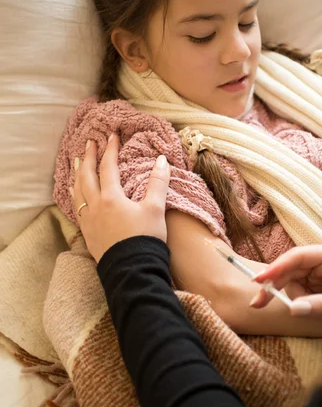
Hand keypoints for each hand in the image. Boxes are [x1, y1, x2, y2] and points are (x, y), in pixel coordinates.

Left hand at [71, 134, 169, 262]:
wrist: (131, 270)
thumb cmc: (144, 239)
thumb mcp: (155, 209)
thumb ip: (158, 183)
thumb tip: (161, 160)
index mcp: (111, 197)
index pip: (108, 167)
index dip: (110, 149)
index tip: (112, 135)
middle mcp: (95, 206)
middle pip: (87, 175)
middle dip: (88, 157)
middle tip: (89, 143)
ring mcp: (89, 220)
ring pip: (77, 191)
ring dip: (77, 173)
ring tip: (75, 162)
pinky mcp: (87, 232)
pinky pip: (77, 206)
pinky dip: (75, 194)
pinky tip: (77, 194)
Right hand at [252, 244, 321, 329]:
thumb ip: (319, 305)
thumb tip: (292, 309)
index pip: (297, 257)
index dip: (276, 267)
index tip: (259, 280)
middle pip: (289, 269)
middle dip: (273, 284)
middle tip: (258, 303)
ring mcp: (320, 274)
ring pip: (291, 281)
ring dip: (284, 294)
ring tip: (287, 307)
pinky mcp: (319, 287)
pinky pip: (298, 292)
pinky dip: (294, 300)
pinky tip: (301, 308)